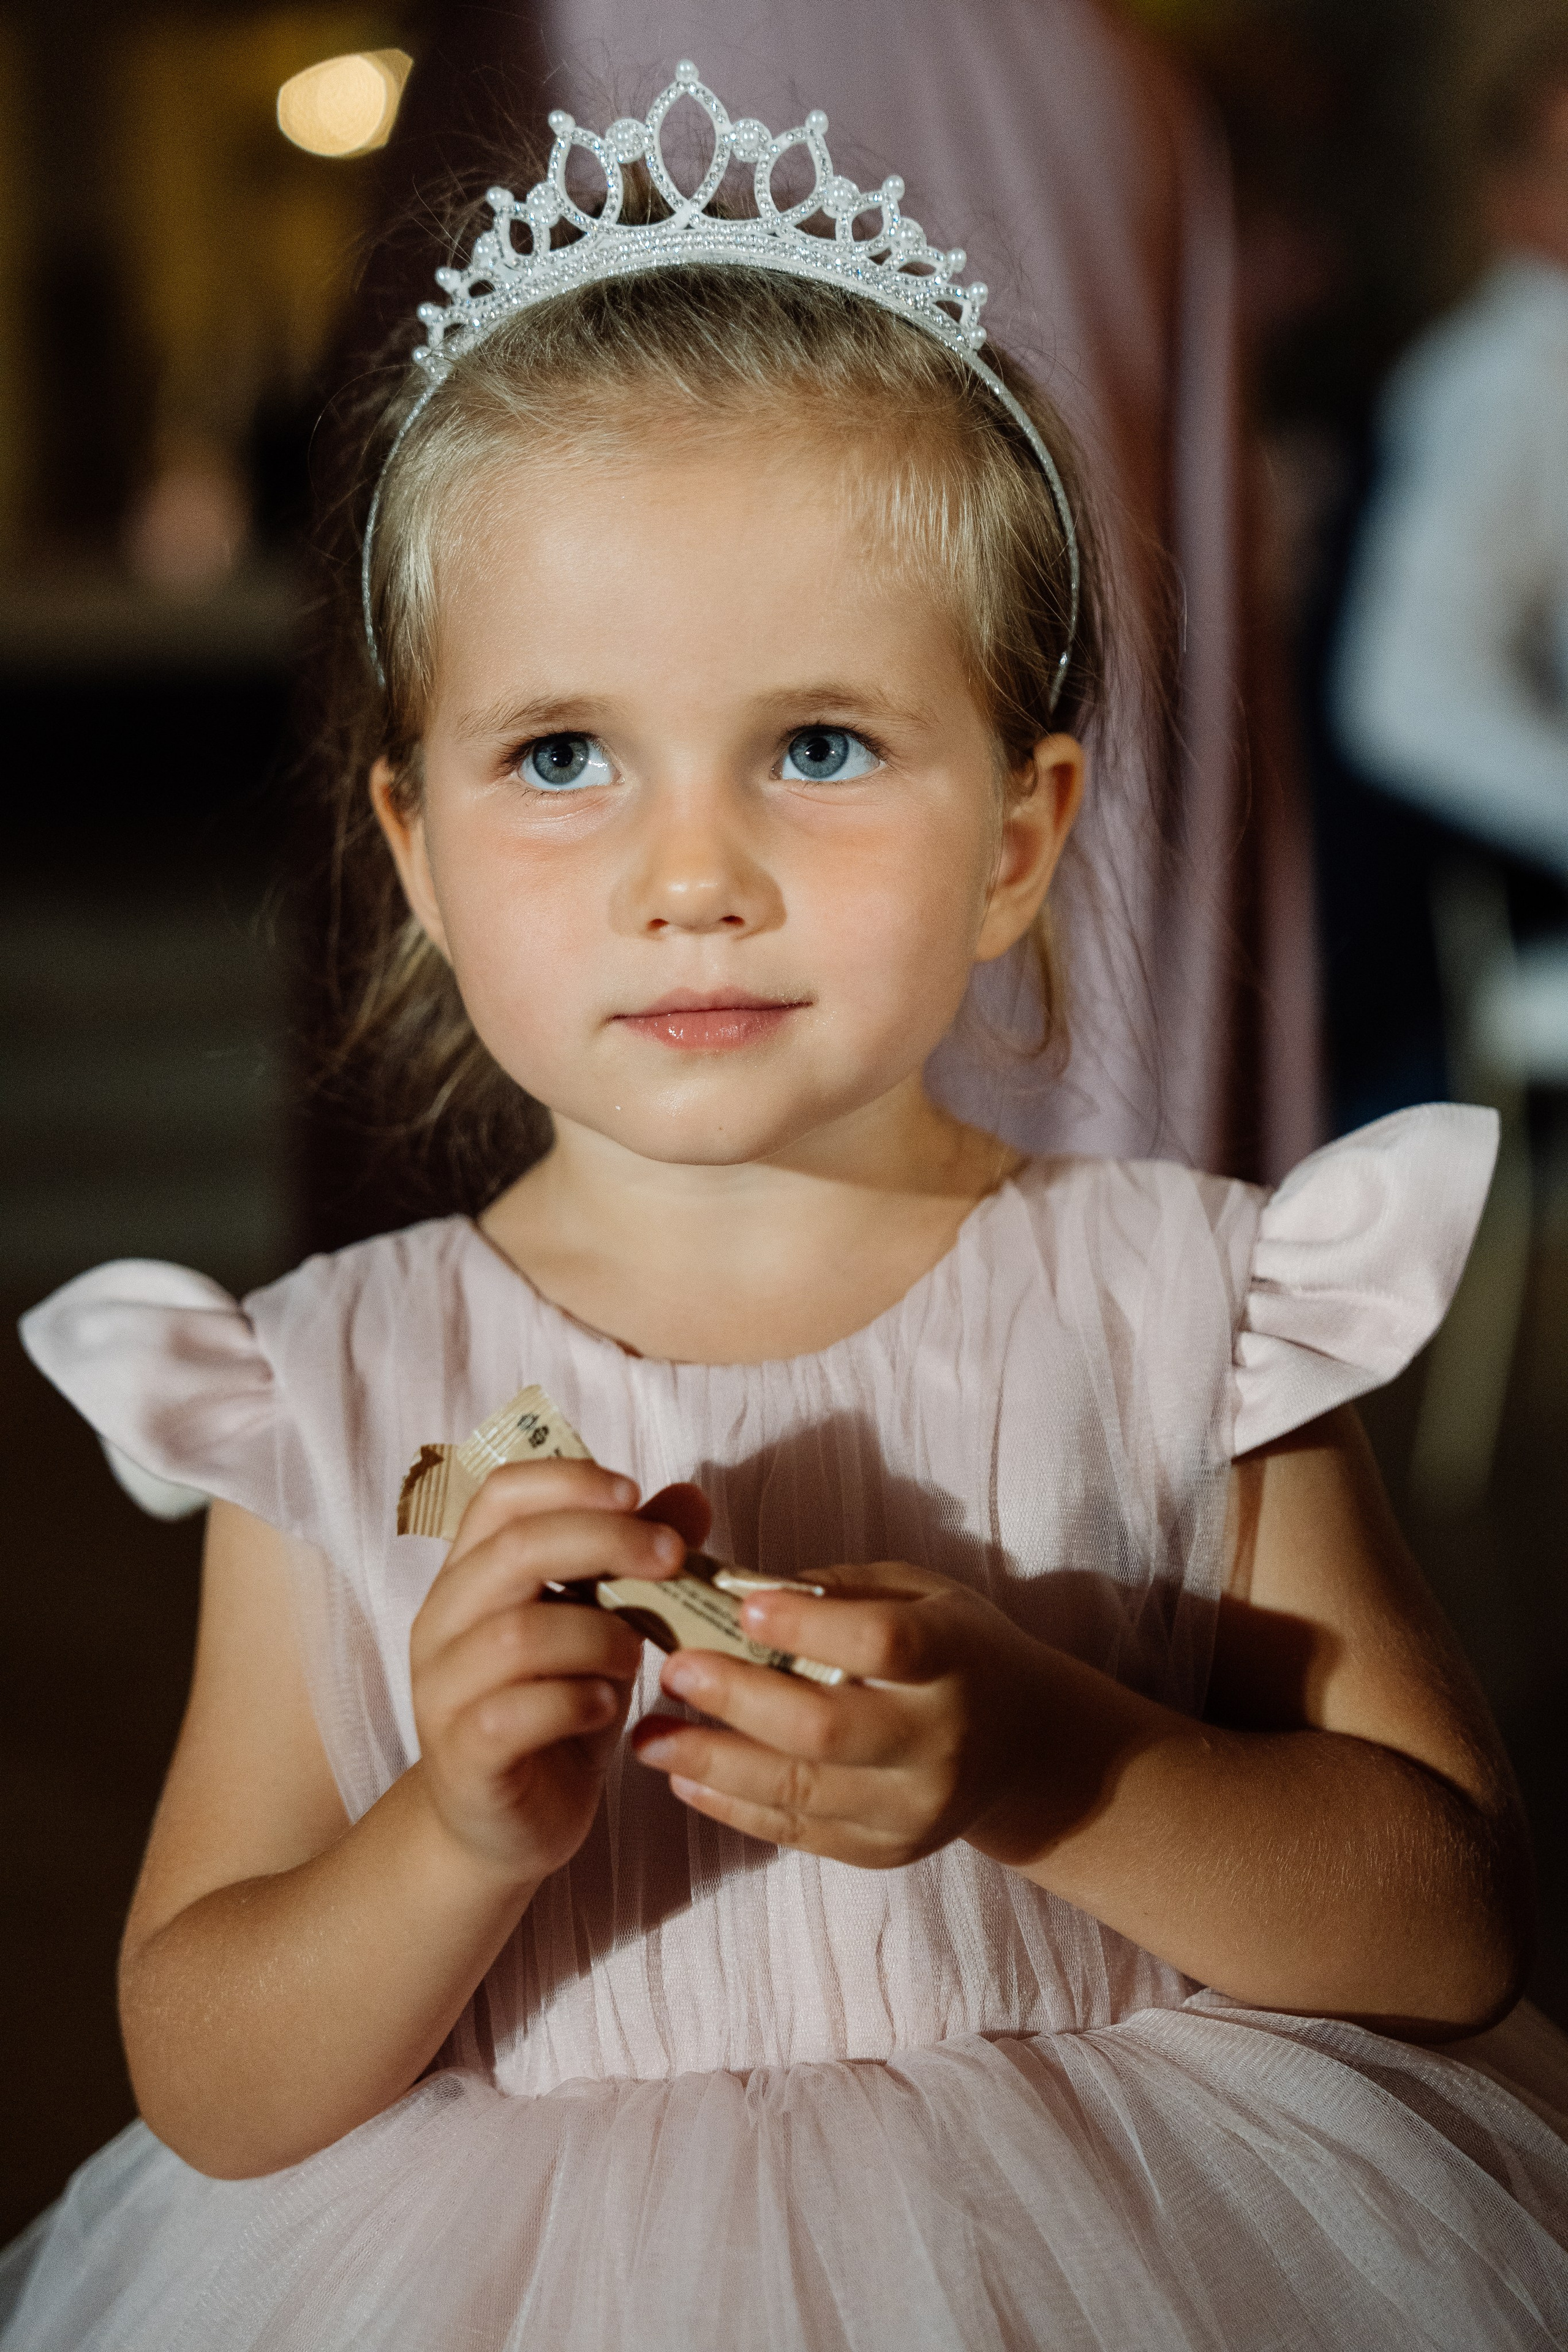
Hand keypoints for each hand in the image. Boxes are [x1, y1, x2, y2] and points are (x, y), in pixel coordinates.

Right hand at [410, 1461, 709, 1882]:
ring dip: (599, 1635)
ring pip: (519, 1634)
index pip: (501, 1494)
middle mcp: (443, 1622)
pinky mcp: (462, 1755)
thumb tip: (692, 1499)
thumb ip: (637, 1563)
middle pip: (515, 1550)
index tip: (636, 1495)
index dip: (570, 1481)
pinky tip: (603, 1709)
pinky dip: (576, 1702)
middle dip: (606, 1542)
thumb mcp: (605, 1628)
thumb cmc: (557, 1713)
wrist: (504, 1827)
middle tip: (671, 1557)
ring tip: (634, 1655)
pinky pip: (516, 1712)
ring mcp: (443, 1690)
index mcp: (471, 1574)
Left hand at [629, 1562, 1051, 1867]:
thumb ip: (839, 1592)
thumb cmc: (954, 1647)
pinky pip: (799, 1834)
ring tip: (649, 1737)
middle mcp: (941, 1740)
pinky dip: (733, 1807)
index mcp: (955, 1657)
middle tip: (672, 1671)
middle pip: (827, 1729)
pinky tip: (685, 1779)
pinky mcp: (888, 1850)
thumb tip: (733, 1591)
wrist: (1025, 1745)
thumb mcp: (920, 1593)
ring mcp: (915, 1807)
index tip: (742, 1608)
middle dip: (737, 1700)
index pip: (882, 1644)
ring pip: (801, 1792)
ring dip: (713, 1763)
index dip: (808, 1627)